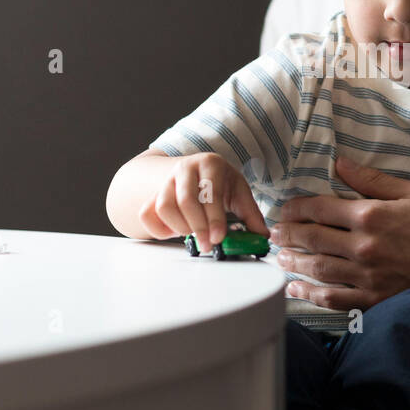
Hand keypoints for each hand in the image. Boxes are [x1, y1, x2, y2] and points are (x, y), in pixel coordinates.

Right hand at [138, 152, 267, 253]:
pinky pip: (146, 214)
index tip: (218, 238)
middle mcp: (185, 168)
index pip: (210, 192)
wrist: (192, 170)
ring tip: (193, 233)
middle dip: (197, 227)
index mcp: (210, 164)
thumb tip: (263, 236)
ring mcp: (166, 180)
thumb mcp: (238, 191)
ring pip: (164, 207)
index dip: (214, 218)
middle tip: (207, 245)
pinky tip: (174, 232)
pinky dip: (158, 229)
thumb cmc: (219, 183)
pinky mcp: (152, 193)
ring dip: (179, 227)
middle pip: (185, 200)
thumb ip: (251, 214)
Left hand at [269, 155, 409, 309]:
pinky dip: (312, 294)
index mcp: (372, 215)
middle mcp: (365, 247)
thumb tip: (341, 163)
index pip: (320, 208)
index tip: (285, 208)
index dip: (297, 207)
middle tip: (271, 233)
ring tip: (279, 258)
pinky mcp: (378, 299)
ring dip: (293, 263)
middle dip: (287, 235)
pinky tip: (297, 289)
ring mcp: (370, 277)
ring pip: (319, 269)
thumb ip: (373, 180)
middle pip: (313, 239)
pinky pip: (337, 299)